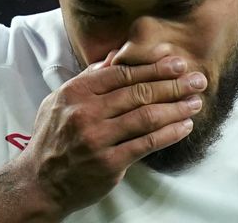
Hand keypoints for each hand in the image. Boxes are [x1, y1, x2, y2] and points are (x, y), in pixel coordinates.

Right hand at [17, 53, 206, 217]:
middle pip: (139, 93)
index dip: (153, 67)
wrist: (40, 182)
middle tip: (197, 79)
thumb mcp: (61, 100)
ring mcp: (97, 139)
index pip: (122, 74)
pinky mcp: (109, 163)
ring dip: (176, 108)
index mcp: (76, 92)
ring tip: (196, 101)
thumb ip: (90, 79)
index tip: (177, 62)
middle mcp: (86, 113)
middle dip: (173, 84)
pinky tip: (184, 126)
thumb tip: (116, 56)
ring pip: (147, 117)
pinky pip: (147, 144)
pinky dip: (170, 133)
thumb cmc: (53, 137)